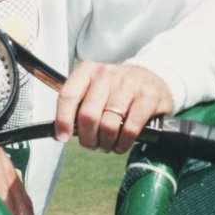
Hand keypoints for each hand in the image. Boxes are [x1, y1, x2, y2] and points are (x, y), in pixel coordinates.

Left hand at [54, 62, 173, 153]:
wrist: (153, 79)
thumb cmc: (117, 90)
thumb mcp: (96, 88)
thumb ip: (79, 106)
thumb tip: (61, 133)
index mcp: (89, 70)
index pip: (68, 95)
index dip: (63, 120)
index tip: (62, 137)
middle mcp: (107, 74)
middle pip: (88, 116)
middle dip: (88, 138)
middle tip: (92, 144)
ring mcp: (129, 84)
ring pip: (108, 125)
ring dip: (106, 143)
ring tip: (108, 144)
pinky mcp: (148, 97)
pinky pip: (129, 129)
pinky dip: (123, 143)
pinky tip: (122, 143)